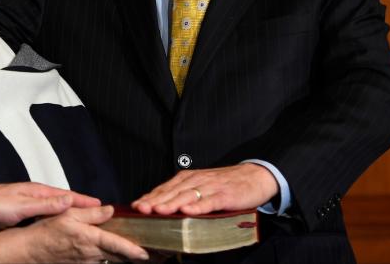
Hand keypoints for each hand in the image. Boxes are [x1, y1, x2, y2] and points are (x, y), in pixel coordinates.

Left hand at [0, 182, 99, 229]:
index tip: (102, 205)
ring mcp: (30, 205)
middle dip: (82, 207)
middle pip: (65, 202)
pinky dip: (57, 220)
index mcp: (39, 192)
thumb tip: (69, 199)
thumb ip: (46, 204)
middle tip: (100, 213)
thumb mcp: (22, 206)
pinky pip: (46, 217)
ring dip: (71, 214)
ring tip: (85, 220)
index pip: (68, 196)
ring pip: (56, 210)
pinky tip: (59, 226)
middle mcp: (37, 196)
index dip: (85, 201)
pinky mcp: (23, 214)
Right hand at [0, 206, 148, 262]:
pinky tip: (115, 253)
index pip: (117, 246)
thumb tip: (110, 210)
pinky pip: (99, 261)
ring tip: (138, 253)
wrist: (29, 252)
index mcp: (89, 239)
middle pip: (119, 257)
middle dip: (136, 256)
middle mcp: (91, 255)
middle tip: (153, 254)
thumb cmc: (45, 233)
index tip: (147, 253)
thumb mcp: (68, 215)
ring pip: (111, 260)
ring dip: (124, 257)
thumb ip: (91, 213)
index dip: (134, 251)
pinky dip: (110, 257)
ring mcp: (86, 262)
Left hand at [131, 163, 278, 215]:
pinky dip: (197, 207)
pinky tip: (187, 211)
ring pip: (187, 196)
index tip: (135, 206)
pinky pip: (208, 202)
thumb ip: (185, 195)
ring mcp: (210, 187)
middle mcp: (196, 180)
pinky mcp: (224, 195)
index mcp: (188, 178)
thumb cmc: (225, 185)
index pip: (165, 188)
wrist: (254, 176)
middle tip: (140, 208)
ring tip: (157, 210)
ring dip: (171, 203)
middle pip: (172, 192)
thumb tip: (163, 208)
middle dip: (154, 200)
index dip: (150, 196)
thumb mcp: (201, 187)